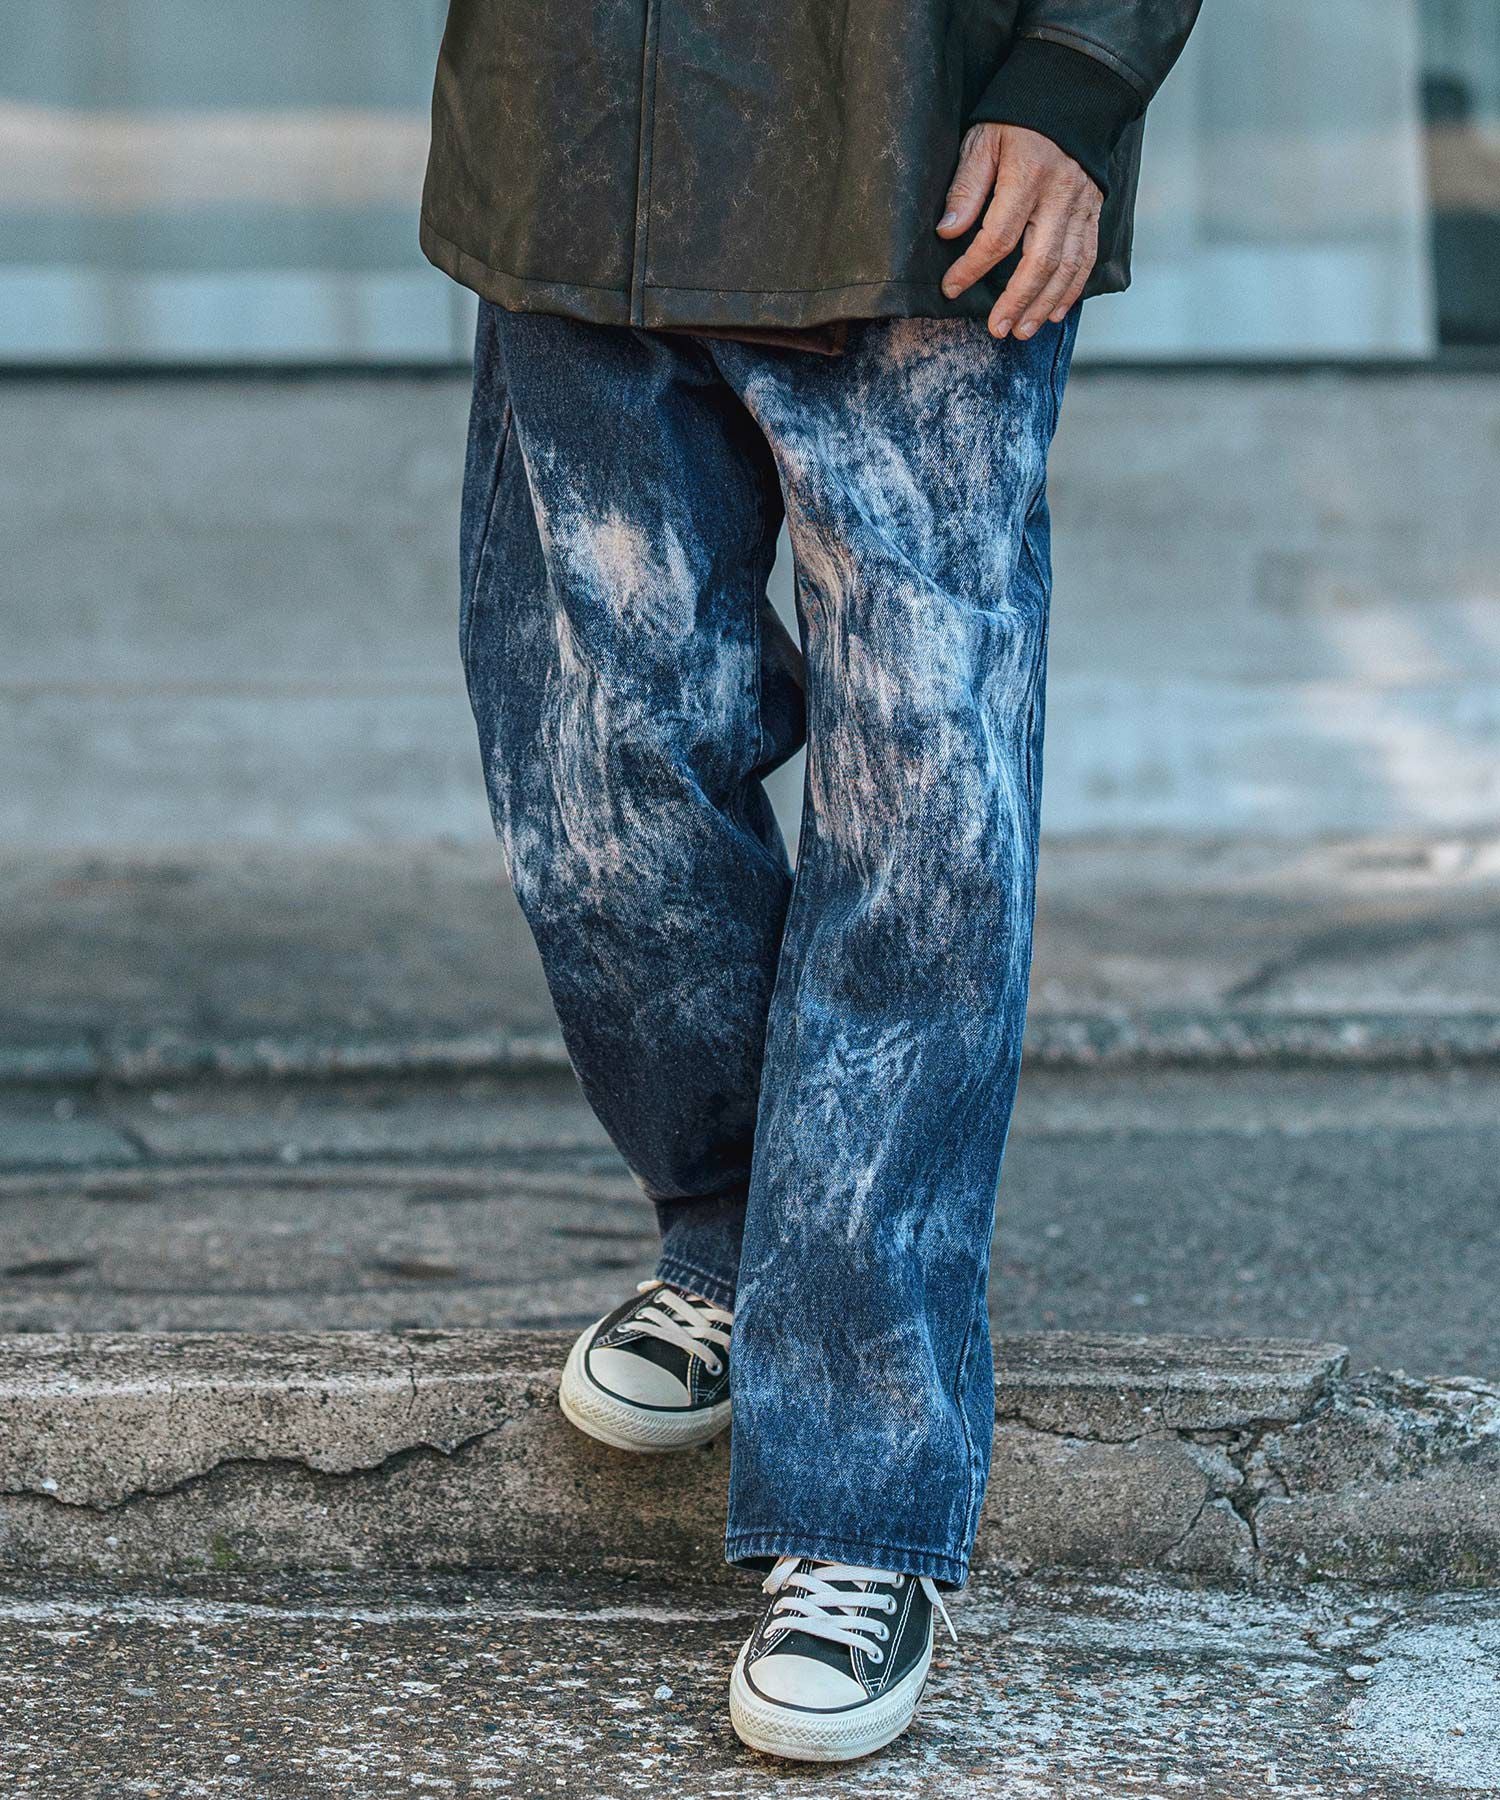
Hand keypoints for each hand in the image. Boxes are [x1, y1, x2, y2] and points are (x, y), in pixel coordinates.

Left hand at [937, 123, 1100, 339]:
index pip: (998, 235)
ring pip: (1067, 266)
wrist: (1069, 96)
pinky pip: (1087, 258)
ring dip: (1044, 304)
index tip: (952, 288)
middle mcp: (1059, 195)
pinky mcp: (1094, 212)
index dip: (973, 267)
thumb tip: (947, 231)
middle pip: (1039, 260)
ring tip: (1022, 330)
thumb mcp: (982, 141)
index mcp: (1028, 176)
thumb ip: (966, 187)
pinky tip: (1055, 312)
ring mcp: (1081, 205)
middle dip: (1017, 300)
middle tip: (996, 329)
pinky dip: (1072, 290)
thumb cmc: (1016, 121)